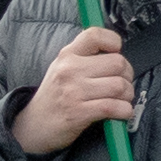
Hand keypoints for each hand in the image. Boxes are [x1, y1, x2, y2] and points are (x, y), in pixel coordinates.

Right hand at [15, 24, 135, 156]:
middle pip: (117, 63)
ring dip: (127, 96)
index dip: (113, 42)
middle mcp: (70, 70)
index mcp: (67, 55)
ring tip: (121, 100)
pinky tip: (120, 113)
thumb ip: (84, 58)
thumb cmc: (54, 97)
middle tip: (122, 84)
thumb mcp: (61, 69)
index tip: (115, 54)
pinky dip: (124, 111)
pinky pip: (114, 107)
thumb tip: (117, 54)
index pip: (95, 35)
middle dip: (127, 76)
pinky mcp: (79, 113)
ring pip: (120, 86)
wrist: (33, 126)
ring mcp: (74, 91)